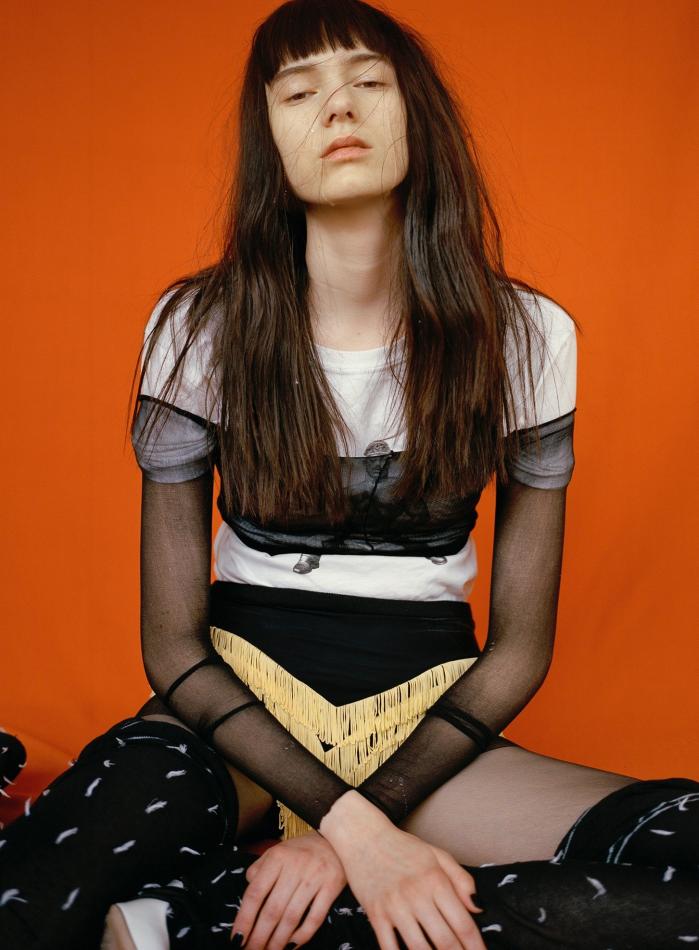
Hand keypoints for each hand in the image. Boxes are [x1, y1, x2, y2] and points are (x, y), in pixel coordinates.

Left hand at [230, 830, 347, 948]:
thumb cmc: (301, 850)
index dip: (244, 919)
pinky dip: (302, 936)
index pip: (255, 892)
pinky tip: (292, 946)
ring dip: (278, 941)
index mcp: (277, 857)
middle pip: (272, 909)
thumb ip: (260, 869)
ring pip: (292, 917)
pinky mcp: (331, 887)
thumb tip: (248, 894)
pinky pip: (315, 918)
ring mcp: (314, 877)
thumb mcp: (277, 851)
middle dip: (259, 937)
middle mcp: (295, 867)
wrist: (336, 839)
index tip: (237, 939)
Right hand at [333, 821, 485, 949]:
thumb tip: (477, 908)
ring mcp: (394, 906)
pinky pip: (389, 947)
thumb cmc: (403, 847)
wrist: (364, 836)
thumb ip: (462, 880)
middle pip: (444, 941)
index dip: (476, 946)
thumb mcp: (437, 855)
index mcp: (435, 880)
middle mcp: (416, 895)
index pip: (463, 923)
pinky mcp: (375, 914)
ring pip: (419, 949)